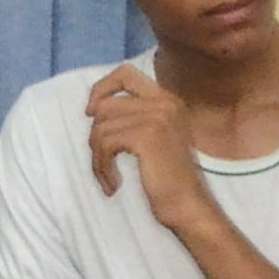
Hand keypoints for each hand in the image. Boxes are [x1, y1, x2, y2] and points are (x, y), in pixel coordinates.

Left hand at [85, 64, 219, 236]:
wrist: (187, 206)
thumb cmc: (166, 179)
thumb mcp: (154, 137)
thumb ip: (133, 116)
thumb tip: (93, 108)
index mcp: (168, 99)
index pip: (125, 72)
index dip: (101, 88)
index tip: (91, 113)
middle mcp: (165, 102)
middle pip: (106, 105)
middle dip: (96, 137)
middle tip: (103, 162)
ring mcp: (158, 117)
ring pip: (101, 126)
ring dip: (98, 158)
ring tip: (108, 177)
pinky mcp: (147, 136)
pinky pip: (105, 143)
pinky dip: (102, 167)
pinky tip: (114, 185)